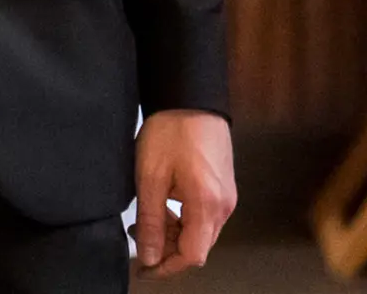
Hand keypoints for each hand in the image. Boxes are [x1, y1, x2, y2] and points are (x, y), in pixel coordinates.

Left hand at [132, 109, 236, 276]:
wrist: (190, 98)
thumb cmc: (170, 132)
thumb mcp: (150, 178)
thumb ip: (152, 221)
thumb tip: (149, 256)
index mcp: (207, 206)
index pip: (192, 256)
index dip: (166, 268)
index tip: (144, 269)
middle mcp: (224, 206)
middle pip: (198, 247)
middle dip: (168, 249)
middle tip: (139, 235)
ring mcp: (227, 197)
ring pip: (201, 233)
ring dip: (175, 234)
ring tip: (146, 218)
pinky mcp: (223, 188)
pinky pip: (205, 217)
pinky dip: (184, 220)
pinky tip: (164, 206)